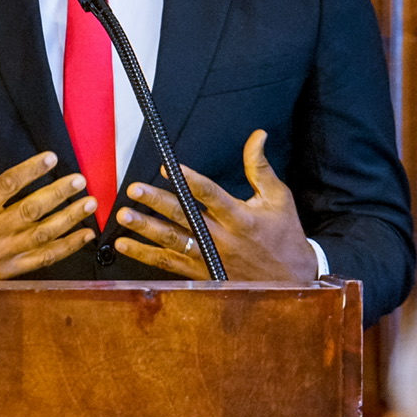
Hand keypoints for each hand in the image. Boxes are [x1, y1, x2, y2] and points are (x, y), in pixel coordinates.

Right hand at [0, 131, 98, 279]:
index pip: (7, 186)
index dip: (31, 171)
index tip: (51, 158)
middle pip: (31, 210)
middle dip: (58, 194)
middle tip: (79, 180)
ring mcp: (2, 254)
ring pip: (43, 234)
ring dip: (69, 219)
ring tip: (89, 203)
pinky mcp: (10, 270)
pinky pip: (44, 259)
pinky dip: (67, 247)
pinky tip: (84, 235)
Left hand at [112, 130, 319, 280]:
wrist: (292, 282)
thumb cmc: (285, 235)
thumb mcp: (278, 198)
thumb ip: (260, 167)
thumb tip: (257, 135)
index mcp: (241, 217)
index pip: (210, 195)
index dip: (189, 180)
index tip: (168, 167)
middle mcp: (222, 238)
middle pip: (184, 218)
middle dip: (157, 203)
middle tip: (134, 190)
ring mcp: (210, 258)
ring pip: (172, 241)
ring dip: (145, 229)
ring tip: (124, 215)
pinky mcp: (202, 273)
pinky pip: (169, 264)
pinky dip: (146, 255)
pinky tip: (125, 244)